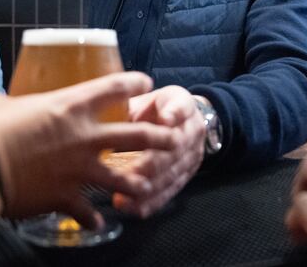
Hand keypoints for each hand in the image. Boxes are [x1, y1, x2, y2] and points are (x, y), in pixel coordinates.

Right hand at [0, 72, 176, 227]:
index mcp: (70, 106)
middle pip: (135, 135)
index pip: (113, 87)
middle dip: (160, 138)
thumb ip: (8, 104)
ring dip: (139, 183)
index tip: (146, 83)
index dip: (134, 83)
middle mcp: (83, 136)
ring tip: (148, 186)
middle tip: (173, 139)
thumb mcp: (1, 107)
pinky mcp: (67, 197)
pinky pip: (88, 211)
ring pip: (123, 178)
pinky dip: (93, 218)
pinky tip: (98, 222)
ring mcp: (79, 169)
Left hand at [113, 86, 205, 217]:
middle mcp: (193, 130)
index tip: (164, 119)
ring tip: (123, 197)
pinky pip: (171, 190)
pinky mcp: (187, 174)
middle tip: (129, 173)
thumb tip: (113, 109)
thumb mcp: (146, 97)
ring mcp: (193, 154)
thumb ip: (132, 104)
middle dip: (153, 162)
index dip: (174, 113)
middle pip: (176, 148)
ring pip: (173, 173)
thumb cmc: (153, 107)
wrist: (180, 118)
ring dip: (149, 187)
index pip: (182, 108)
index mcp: (183, 104)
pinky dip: (153, 201)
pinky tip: (135, 209)